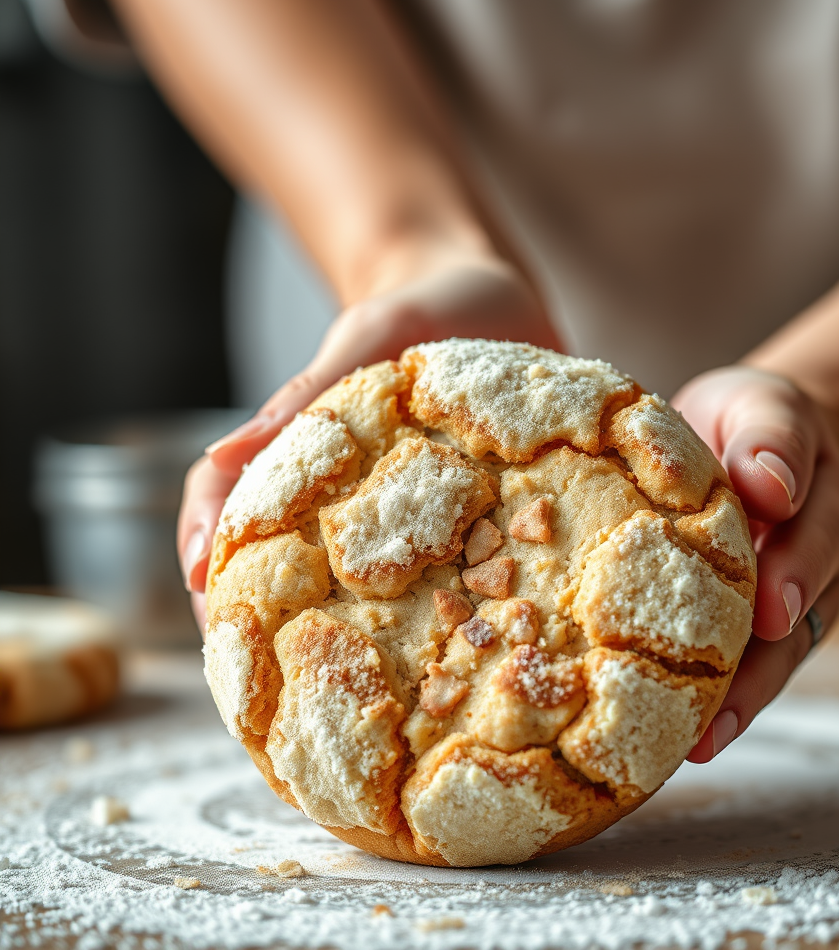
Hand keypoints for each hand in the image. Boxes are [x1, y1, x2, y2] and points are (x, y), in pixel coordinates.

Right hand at [177, 262, 560, 629]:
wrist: (499, 298)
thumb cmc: (424, 306)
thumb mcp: (368, 338)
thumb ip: (306, 394)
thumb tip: (220, 457)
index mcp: (309, 441)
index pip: (230, 497)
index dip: (206, 542)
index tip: (201, 591)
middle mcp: (346, 482)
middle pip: (279, 550)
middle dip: (257, 605)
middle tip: (255, 666)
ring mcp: (399, 504)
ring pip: (349, 572)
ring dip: (333, 620)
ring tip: (337, 677)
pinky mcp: (459, 514)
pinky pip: (434, 568)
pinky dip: (425, 604)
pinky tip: (442, 642)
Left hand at [672, 366, 838, 762]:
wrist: (771, 442)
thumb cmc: (754, 422)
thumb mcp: (762, 407)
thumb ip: (768, 437)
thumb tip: (769, 486)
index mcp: (820, 500)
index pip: (816, 538)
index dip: (793, 575)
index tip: (770, 611)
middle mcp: (815, 561)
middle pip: (797, 622)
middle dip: (759, 668)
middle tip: (718, 712)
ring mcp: (790, 599)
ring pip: (774, 658)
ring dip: (736, 702)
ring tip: (694, 744)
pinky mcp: (756, 622)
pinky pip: (743, 662)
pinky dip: (713, 696)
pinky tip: (675, 732)